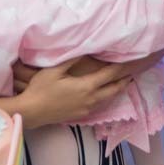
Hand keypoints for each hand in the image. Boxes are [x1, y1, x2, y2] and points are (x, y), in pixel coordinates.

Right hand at [12, 58, 132, 127]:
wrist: (32, 111)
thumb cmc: (41, 89)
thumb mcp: (55, 70)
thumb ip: (72, 59)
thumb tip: (86, 49)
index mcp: (86, 87)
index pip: (108, 75)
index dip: (120, 68)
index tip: (129, 61)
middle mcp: (91, 99)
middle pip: (113, 90)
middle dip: (123, 82)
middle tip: (131, 74)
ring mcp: (86, 109)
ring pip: (107, 100)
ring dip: (116, 91)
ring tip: (122, 84)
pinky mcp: (80, 115)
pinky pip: (99, 106)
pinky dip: (106, 98)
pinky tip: (104, 96)